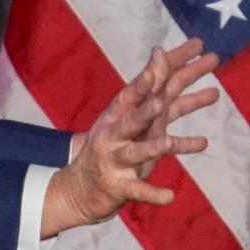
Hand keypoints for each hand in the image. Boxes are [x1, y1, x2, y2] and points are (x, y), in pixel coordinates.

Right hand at [42, 39, 219, 235]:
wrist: (80, 187)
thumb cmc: (113, 145)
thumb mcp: (133, 117)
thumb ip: (154, 89)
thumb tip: (162, 52)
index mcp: (118, 114)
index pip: (137, 91)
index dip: (149, 75)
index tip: (160, 55)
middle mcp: (114, 134)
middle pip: (132, 119)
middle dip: (146, 110)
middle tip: (160, 103)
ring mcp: (115, 160)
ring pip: (134, 152)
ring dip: (150, 147)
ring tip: (166, 144)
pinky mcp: (119, 187)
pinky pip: (138, 191)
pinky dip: (153, 194)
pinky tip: (170, 197)